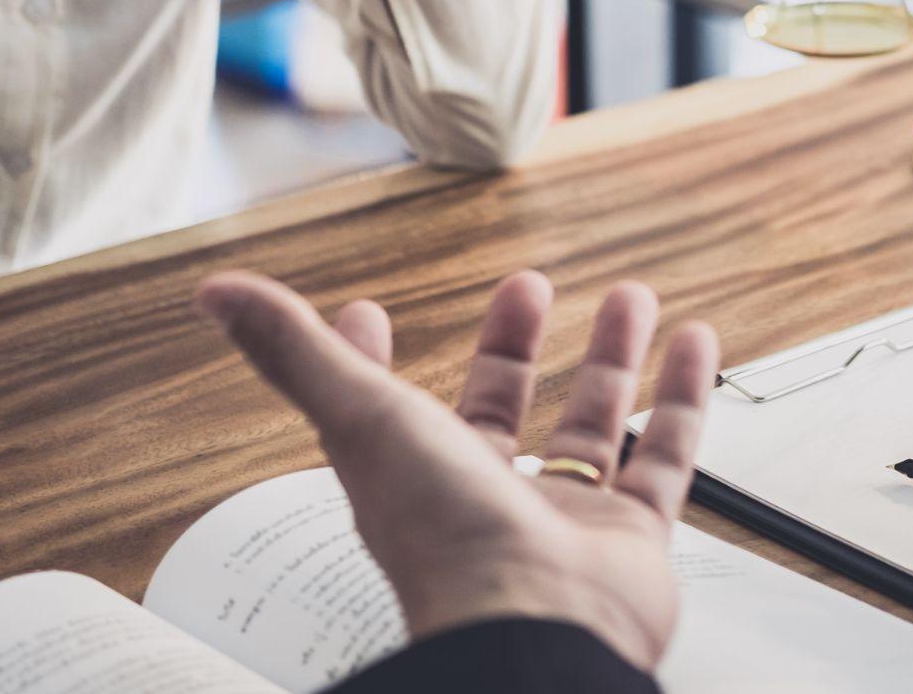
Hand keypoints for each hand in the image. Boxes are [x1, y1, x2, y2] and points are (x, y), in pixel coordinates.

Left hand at [198, 270, 718, 671]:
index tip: (367, 315)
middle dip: (512, 346)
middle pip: (500, 411)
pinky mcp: (632, 535)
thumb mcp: (360, 417)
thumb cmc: (445, 539)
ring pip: (588, 428)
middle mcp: (487, 498)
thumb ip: (296, 351)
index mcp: (412, 474)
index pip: (384, 407)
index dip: (371, 360)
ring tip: (630, 296)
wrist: (535, 624)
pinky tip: (694, 344)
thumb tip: (217, 292)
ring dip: (609, 359)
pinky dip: (681, 398)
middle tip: (528, 287)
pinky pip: (663, 456)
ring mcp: (564, 519)